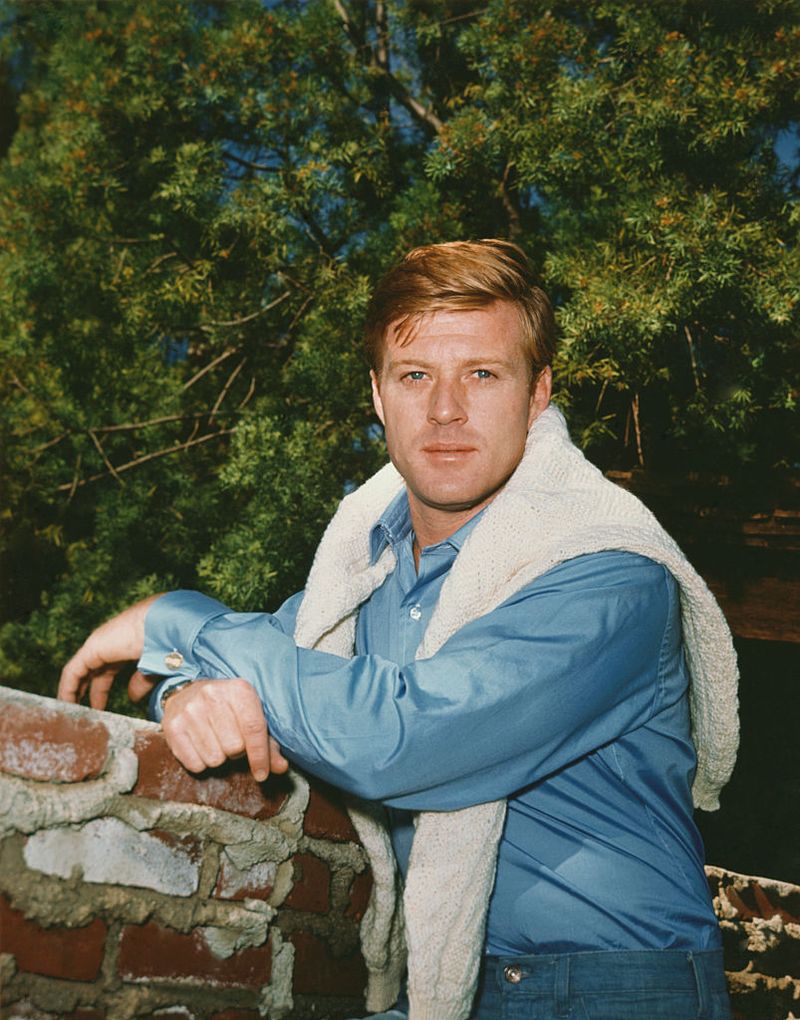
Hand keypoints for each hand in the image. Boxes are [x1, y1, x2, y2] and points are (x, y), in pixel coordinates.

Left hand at [58, 594, 161, 708]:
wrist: (167, 626)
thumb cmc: (169, 643)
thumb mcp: (154, 670)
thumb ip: (141, 683)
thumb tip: (132, 698)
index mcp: (125, 647)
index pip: (106, 671)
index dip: (100, 692)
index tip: (100, 711)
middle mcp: (109, 644)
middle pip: (91, 673)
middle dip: (86, 693)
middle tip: (81, 714)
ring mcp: (99, 645)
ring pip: (79, 672)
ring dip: (74, 692)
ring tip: (70, 713)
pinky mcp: (91, 649)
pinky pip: (73, 672)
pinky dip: (67, 689)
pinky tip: (66, 704)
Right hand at [161, 677, 287, 781]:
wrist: (187, 692)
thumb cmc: (228, 709)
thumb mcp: (251, 716)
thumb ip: (268, 744)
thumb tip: (280, 768)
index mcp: (239, 689)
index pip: (254, 729)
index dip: (260, 756)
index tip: (262, 774)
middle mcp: (212, 695)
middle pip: (234, 747)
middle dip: (236, 752)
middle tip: (231, 740)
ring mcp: (190, 710)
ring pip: (215, 759)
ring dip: (219, 757)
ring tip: (216, 741)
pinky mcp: (172, 726)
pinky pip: (195, 764)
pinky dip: (201, 762)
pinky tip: (200, 746)